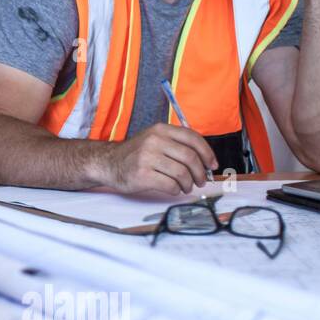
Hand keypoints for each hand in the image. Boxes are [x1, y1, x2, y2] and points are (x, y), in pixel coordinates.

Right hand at [96, 124, 217, 194]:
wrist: (108, 163)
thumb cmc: (136, 155)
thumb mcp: (154, 140)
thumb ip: (176, 144)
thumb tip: (205, 160)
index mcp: (160, 130)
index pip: (193, 138)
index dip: (207, 153)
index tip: (211, 165)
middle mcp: (154, 141)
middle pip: (190, 157)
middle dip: (200, 172)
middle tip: (201, 180)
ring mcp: (147, 158)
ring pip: (182, 173)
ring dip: (189, 184)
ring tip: (186, 187)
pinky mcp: (142, 175)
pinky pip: (170, 185)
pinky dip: (177, 190)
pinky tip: (173, 189)